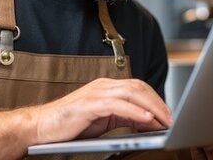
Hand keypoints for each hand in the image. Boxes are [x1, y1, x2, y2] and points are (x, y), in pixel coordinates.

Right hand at [26, 78, 172, 143]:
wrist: (40, 127)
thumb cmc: (69, 125)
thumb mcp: (103, 120)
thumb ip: (124, 117)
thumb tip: (148, 121)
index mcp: (106, 88)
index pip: (138, 88)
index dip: (156, 100)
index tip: (169, 115)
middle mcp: (103, 86)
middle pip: (139, 88)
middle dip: (158, 103)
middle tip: (171, 119)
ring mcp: (96, 93)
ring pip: (132, 94)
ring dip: (151, 107)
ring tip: (164, 120)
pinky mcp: (89, 104)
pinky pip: (118, 106)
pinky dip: (135, 112)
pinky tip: (146, 119)